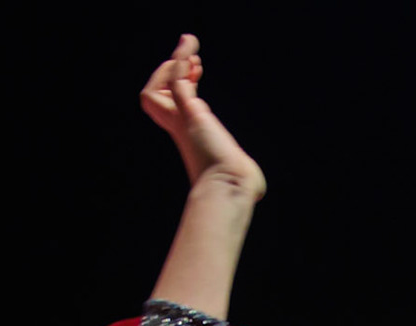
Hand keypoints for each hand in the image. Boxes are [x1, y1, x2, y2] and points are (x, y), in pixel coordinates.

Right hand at [140, 34, 266, 199]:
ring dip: (175, 60)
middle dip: (171, 71)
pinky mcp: (189, 114)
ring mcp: (183, 119)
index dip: (182, 82)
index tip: (198, 68)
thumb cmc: (239, 185)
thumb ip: (246, 175)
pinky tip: (189, 44)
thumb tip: (258, 191)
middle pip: (156, 94)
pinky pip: (175, 81)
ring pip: (162, 85)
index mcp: (191, 134)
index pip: (175, 102)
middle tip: (195, 61)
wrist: (233, 186)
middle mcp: (181, 126)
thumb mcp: (240, 174)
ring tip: (190, 44)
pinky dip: (180, 59)